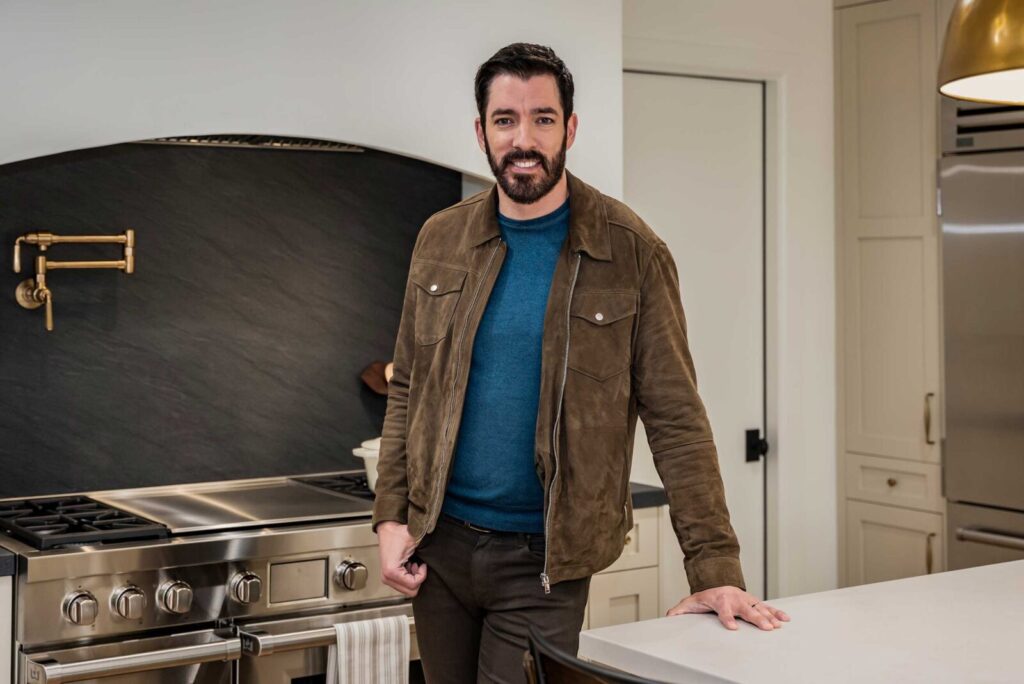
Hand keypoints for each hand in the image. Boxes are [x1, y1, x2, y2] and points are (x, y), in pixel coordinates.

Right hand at [376, 521, 427, 596]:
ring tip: (413, 564)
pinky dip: (409, 577)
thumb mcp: (414, 542)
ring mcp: (386, 578)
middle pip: (411, 592)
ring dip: (413, 578)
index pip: (413, 585)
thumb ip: (424, 553)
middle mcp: (387, 578)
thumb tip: (434, 562)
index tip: (422, 564)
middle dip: (418, 579)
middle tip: (418, 565)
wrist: (388, 529)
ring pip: (408, 590)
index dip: (422, 575)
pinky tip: (409, 565)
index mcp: (391, 571)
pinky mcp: (388, 577)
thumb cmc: (399, 534)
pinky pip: (403, 585)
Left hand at [668, 585, 789, 630]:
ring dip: (769, 616)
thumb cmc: (706, 596)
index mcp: (720, 600)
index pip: (723, 610)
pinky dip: (776, 612)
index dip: (727, 618)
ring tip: (777, 625)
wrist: (718, 583)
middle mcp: (735, 599)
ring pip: (759, 608)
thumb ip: (680, 610)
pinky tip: (785, 619)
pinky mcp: (754, 601)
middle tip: (765, 627)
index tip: (732, 627)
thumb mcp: (691, 602)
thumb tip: (669, 616)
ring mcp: (746, 599)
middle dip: (756, 618)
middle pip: (746, 609)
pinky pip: (767, 607)